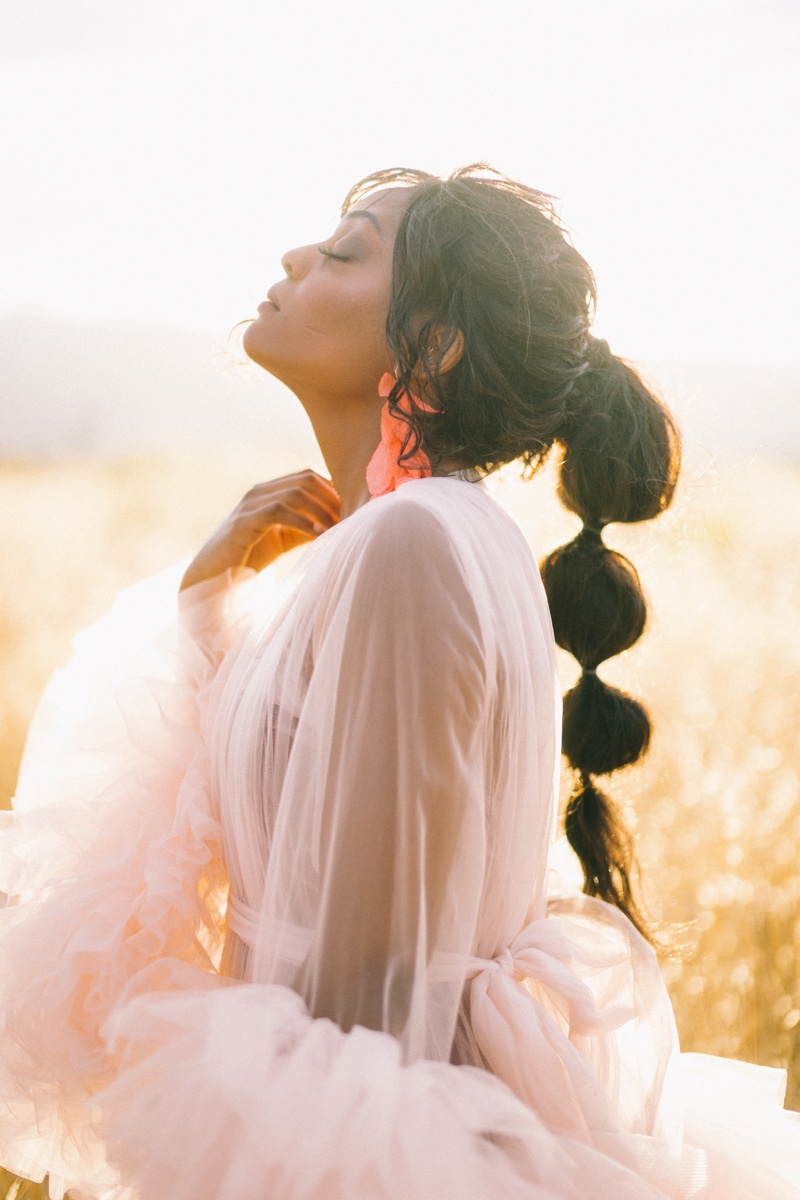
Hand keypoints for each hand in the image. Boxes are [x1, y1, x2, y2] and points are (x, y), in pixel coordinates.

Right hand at [180, 469, 340, 590]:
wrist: (215, 577)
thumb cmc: (251, 557)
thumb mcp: (286, 539)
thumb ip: (308, 527)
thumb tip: (341, 523)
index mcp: (271, 491)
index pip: (310, 476)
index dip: (335, 490)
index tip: (355, 510)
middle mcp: (260, 491)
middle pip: (307, 479)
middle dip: (333, 497)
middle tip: (351, 518)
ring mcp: (250, 504)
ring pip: (296, 491)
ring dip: (322, 510)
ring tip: (338, 529)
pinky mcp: (243, 522)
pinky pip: (278, 510)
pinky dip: (303, 521)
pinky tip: (319, 535)